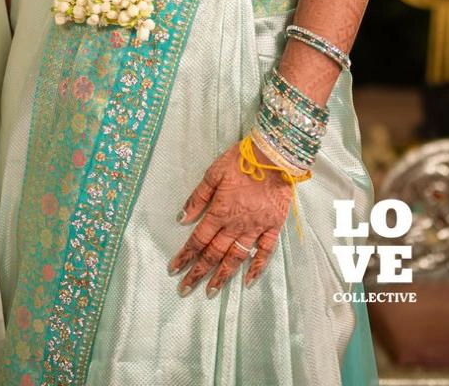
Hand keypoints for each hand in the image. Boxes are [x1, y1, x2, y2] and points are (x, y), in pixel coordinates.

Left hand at [169, 142, 290, 294]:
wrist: (274, 156)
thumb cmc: (240, 160)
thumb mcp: (213, 173)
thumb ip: (198, 197)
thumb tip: (182, 218)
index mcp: (220, 211)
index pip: (198, 239)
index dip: (185, 255)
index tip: (174, 269)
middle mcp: (236, 225)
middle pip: (214, 253)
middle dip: (198, 272)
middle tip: (186, 289)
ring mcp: (256, 228)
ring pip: (237, 257)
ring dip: (223, 275)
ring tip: (211, 291)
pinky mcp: (273, 227)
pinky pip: (265, 252)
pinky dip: (257, 268)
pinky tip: (247, 281)